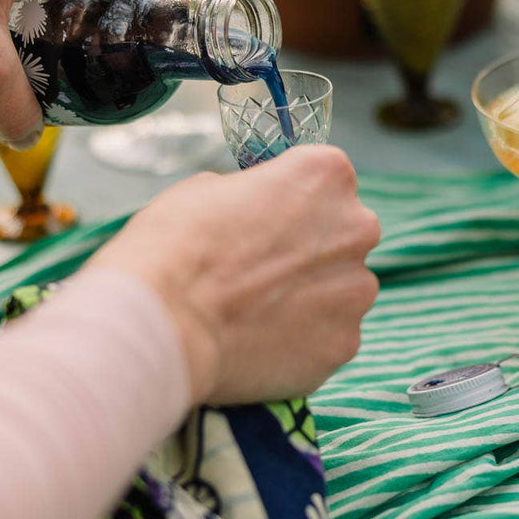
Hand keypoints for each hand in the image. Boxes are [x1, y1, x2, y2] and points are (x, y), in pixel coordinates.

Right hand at [87, 145, 379, 405]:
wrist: (162, 323)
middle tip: (260, 267)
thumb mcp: (208, 187)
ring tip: (256, 310)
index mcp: (326, 174)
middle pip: (342, 233)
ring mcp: (355, 291)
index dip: (291, 199)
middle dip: (310, 247)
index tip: (265, 217)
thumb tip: (259, 213)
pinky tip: (261, 340)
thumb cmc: (176, 243)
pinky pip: (329, 334)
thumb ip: (254, 194)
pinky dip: (303, 338)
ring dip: (311, 295)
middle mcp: (356, 228)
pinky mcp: (344, 344)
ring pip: (341, 288)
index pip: (325, 178)